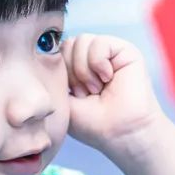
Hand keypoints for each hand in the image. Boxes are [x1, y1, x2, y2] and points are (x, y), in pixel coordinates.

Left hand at [63, 34, 164, 151]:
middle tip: (86, 93)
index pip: (56, 51)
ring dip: (84, 70)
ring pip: (81, 41)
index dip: (59, 73)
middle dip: (71, 72)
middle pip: (67, 43)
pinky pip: (99, 42)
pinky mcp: (125, 50)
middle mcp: (93, 58)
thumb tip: (50, 47)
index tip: (73, 96)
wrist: (120, 133)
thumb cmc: (93, 123)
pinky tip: (108, 78)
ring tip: (97, 88)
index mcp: (77, 68)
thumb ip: (55, 71)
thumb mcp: (63, 98)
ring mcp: (109, 53)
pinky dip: (98, 63)